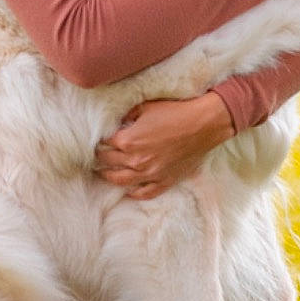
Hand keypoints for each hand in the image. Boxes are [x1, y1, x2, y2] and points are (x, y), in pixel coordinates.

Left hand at [94, 91, 235, 200]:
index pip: (106, 144)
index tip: (98, 141)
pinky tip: (129, 191)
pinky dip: (135, 193)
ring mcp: (151, 173)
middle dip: (101, 159)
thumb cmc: (175, 112)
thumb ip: (129, 115)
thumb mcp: (147, 107)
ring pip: (122, 181)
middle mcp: (136, 160)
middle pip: (110, 162)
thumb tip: (120, 121)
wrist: (203, 125)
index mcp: (129, 141)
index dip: (101, 141)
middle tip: (96, 157)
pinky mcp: (165, 180)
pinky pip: (146, 193)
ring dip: (109, 177)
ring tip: (102, 174)